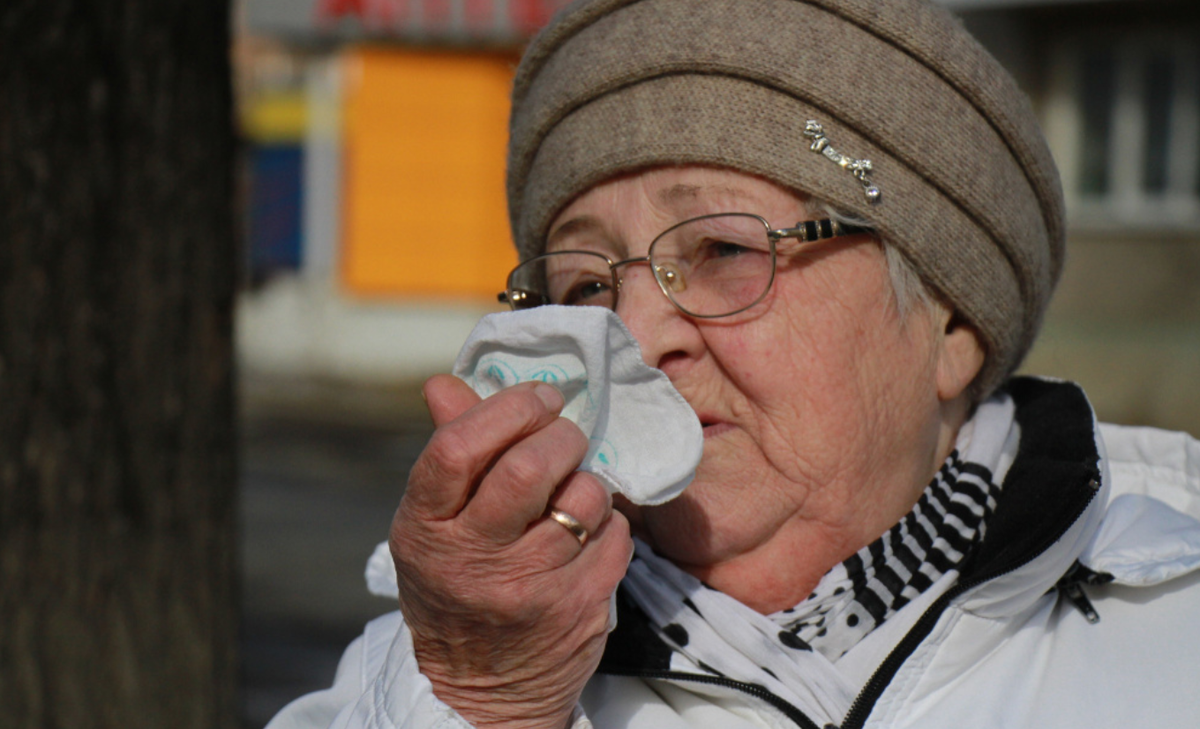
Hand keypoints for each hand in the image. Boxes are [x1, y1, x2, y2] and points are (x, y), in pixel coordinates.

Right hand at [391, 375, 631, 728]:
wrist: (480, 693)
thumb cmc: (456, 587)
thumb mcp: (433, 526)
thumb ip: (449, 452)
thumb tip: (443, 382)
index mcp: (425, 527)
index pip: (457, 448)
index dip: (507, 409)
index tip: (539, 399)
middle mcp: (472, 558)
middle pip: (528, 467)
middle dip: (560, 436)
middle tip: (566, 436)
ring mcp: (528, 586)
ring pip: (583, 497)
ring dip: (588, 483)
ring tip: (573, 494)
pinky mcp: (578, 607)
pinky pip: (615, 534)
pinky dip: (610, 523)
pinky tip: (589, 535)